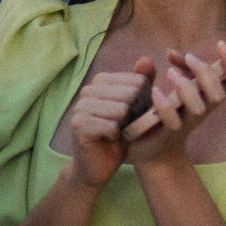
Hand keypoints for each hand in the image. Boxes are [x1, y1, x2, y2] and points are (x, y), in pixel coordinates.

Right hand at [62, 68, 149, 187]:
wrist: (98, 166)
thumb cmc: (120, 135)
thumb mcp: (136, 107)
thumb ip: (141, 83)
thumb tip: (147, 58)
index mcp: (101, 81)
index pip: (138, 81)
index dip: (144, 102)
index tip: (133, 115)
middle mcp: (88, 90)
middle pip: (130, 94)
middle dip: (135, 114)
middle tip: (125, 126)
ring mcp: (80, 106)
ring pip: (122, 110)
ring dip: (126, 126)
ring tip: (118, 131)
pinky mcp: (78, 125)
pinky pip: (112, 126)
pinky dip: (116, 136)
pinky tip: (108, 139)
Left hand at [124, 45, 225, 168]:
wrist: (154, 148)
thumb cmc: (169, 112)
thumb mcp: (177, 85)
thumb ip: (178, 67)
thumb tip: (171, 51)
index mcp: (211, 97)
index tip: (221, 44)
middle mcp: (204, 110)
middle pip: (220, 94)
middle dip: (206, 72)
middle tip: (190, 57)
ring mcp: (187, 122)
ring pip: (199, 107)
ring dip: (186, 86)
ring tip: (170, 73)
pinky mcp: (168, 132)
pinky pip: (173, 121)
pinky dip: (165, 105)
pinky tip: (155, 92)